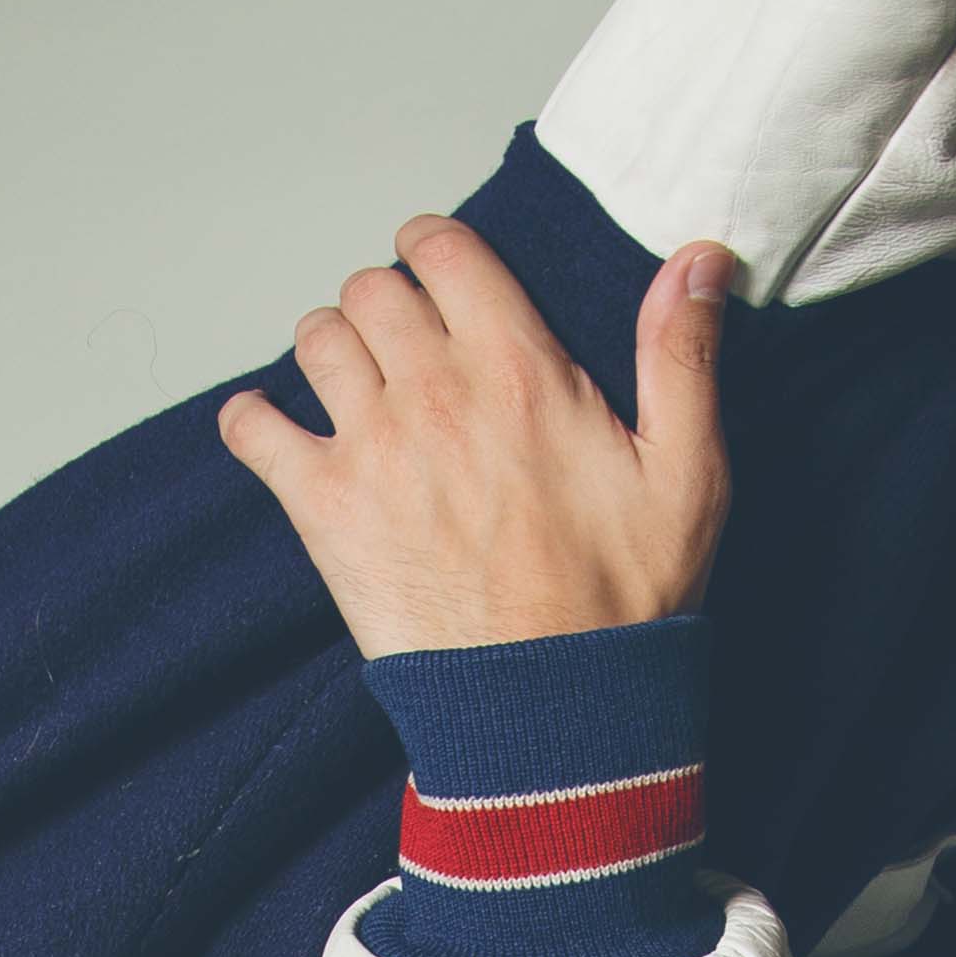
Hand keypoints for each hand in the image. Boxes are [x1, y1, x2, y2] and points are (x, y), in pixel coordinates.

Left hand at [216, 214, 733, 658]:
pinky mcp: (324, 509)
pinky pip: (253, 429)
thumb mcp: (686, 475)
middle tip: (403, 340)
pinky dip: (253, 420)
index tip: (435, 267)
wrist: (550, 709)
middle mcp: (434, 392)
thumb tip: (701, 258)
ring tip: (354, 382)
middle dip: (387, 303)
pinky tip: (272, 428)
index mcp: (518, 367)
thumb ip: (683, 355)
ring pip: (316, 341)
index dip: (433, 247)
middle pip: (372, 290)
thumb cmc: (622, 602)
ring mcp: (371, 447)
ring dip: (331, 350)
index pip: (443, 250)